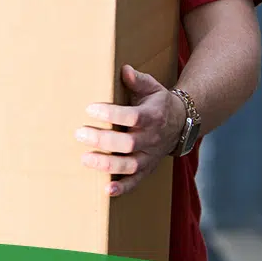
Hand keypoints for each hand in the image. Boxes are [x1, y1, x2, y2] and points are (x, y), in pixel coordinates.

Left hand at [77, 64, 183, 196]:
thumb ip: (138, 80)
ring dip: (107, 165)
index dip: (111, 114)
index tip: (90, 109)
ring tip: (85, 158)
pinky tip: (106, 190)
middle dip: (102, 140)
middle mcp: (152, 138)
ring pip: (130, 165)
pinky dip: (122, 188)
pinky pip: (136, 181)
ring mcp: (150, 156)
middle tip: (80, 133)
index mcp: (152, 116)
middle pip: (127, 144)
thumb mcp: (152, 87)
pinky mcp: (147, 169)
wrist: (181, 123)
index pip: (132, 117)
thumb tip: (124, 70)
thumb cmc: (158, 103)